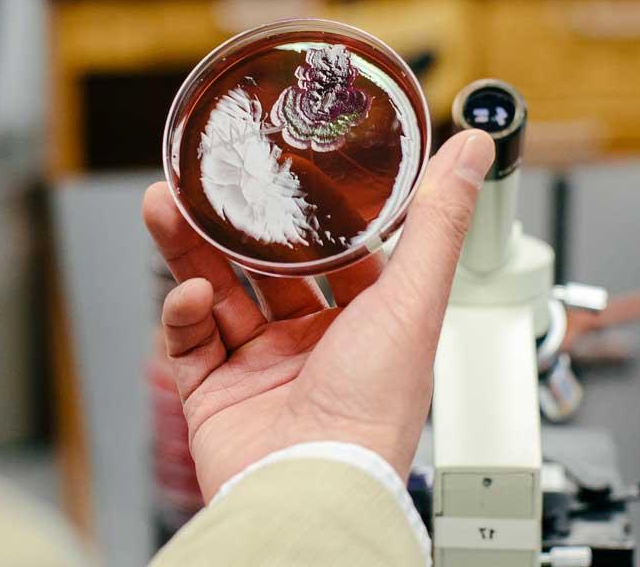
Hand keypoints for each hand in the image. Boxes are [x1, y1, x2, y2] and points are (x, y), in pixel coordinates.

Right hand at [142, 129, 495, 495]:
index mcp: (369, 327)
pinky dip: (182, 313)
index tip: (292, 166)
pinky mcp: (215, 395)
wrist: (311, 487)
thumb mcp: (413, 300)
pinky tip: (188, 295)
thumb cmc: (372, 414)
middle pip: (266, 267)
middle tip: (212, 178)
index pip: (340, 254)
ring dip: (190, 248)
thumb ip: (438, 222)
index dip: (315, 210)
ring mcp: (261, 370)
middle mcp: (314, 348)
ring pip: (217, 293)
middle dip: (235, 222)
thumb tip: (473, 151)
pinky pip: (189, 341)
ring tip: (166, 204)